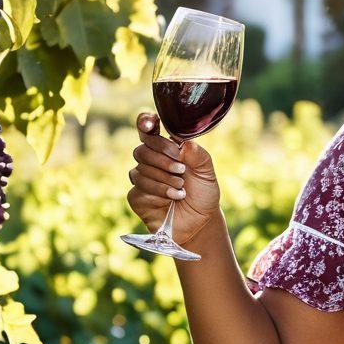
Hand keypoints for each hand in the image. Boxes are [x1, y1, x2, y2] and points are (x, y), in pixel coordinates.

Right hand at [126, 112, 220, 246]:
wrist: (200, 221)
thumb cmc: (203, 193)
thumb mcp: (207, 172)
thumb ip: (198, 155)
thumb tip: (182, 144)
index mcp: (166, 149)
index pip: (148, 130)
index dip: (145, 122)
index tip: (150, 124)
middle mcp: (150, 161)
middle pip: (142, 149)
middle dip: (163, 158)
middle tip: (181, 169)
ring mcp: (141, 179)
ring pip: (140, 170)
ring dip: (165, 179)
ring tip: (181, 188)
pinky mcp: (136, 197)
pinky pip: (139, 188)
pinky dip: (159, 192)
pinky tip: (173, 197)